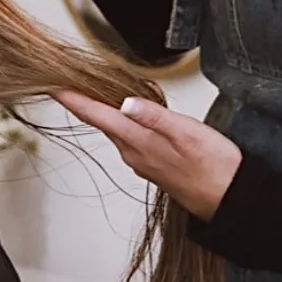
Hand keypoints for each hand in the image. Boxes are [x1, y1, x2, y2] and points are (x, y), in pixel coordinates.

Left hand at [55, 90, 241, 222]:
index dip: (72, 98)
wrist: (229, 199)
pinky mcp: (153, 163)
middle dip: (81, 101)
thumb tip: (125, 102)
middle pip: (100, 121)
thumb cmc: (214, 167)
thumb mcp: (187, 133)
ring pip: (113, 129)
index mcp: (138, 142)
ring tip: (89, 91)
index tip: (51, 85)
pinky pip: (127, 137)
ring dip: (100, 110)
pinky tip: (124, 114)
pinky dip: (119, 122)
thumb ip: (154, 117)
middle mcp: (134, 153)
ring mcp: (142, 160)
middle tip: (66, 81)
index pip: (96, 115)